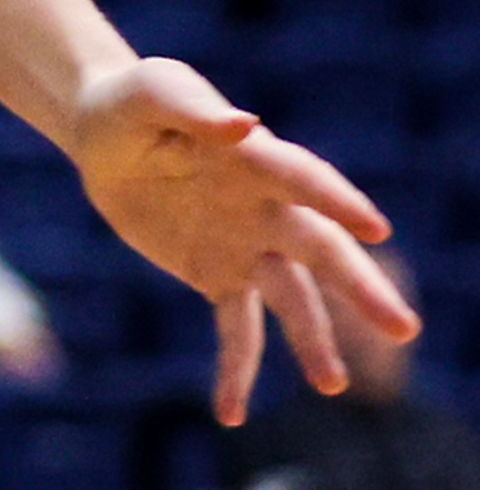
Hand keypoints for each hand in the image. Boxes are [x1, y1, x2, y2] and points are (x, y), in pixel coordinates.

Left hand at [70, 51, 413, 422]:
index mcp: (255, 158)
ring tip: (333, 384)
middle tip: (403, 329)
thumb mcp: (151, 92)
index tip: (374, 229)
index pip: (303, 179)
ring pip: (292, 299)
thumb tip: (244, 124)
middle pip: (321, 249)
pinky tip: (230, 412)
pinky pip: (237, 331)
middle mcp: (265, 208)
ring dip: (313, 339)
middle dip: (360, 287)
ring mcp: (247, 246)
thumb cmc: (133, 102)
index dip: (337, 201)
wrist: (101, 136)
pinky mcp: (218, 277)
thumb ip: (192, 106)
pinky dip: (237, 371)